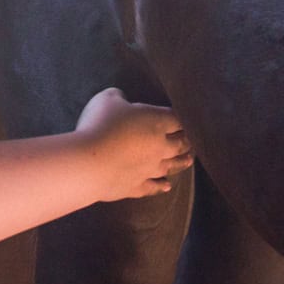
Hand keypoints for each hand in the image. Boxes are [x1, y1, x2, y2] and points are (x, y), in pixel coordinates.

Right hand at [74, 87, 193, 199]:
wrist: (90, 164)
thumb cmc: (99, 126)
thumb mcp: (107, 100)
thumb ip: (118, 97)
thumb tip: (121, 98)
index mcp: (155, 122)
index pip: (176, 118)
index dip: (183, 117)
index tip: (189, 118)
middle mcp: (159, 147)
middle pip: (179, 144)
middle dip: (187, 141)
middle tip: (193, 141)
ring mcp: (149, 169)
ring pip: (171, 166)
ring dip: (181, 163)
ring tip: (189, 161)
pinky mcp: (137, 186)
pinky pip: (153, 186)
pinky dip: (161, 186)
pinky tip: (167, 186)